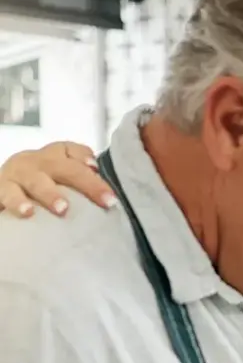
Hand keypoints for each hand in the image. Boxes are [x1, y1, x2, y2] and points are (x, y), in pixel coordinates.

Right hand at [0, 141, 114, 216]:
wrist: (2, 195)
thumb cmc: (37, 195)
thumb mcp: (59, 184)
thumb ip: (81, 187)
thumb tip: (112, 201)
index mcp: (52, 159)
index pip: (69, 150)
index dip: (83, 156)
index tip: (96, 167)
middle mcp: (36, 162)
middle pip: (63, 167)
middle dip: (87, 183)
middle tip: (107, 201)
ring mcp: (17, 174)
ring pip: (36, 180)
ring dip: (50, 193)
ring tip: (63, 209)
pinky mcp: (1, 188)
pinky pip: (9, 194)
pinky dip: (17, 202)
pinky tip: (28, 213)